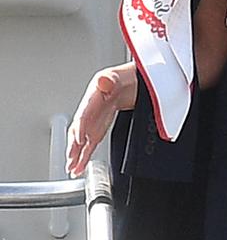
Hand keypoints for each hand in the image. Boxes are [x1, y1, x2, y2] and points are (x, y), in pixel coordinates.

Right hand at [66, 63, 136, 177]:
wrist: (142, 74)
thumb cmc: (133, 72)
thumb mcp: (124, 71)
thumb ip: (113, 78)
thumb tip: (104, 81)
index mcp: (96, 91)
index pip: (85, 111)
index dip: (82, 126)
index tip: (80, 139)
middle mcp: (94, 104)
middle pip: (80, 127)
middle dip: (74, 145)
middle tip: (70, 160)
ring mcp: (99, 114)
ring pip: (84, 137)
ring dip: (77, 153)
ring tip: (72, 168)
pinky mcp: (104, 121)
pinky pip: (93, 139)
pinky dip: (87, 152)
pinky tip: (81, 163)